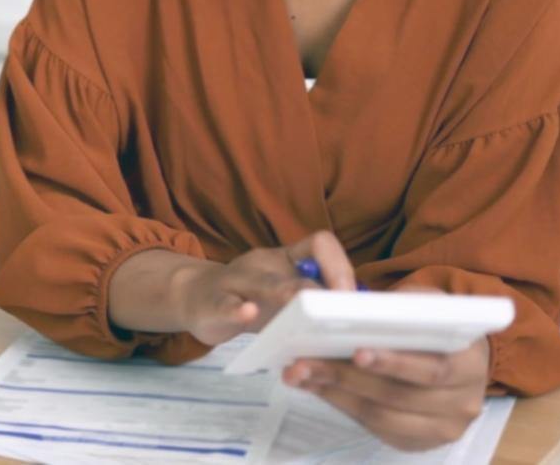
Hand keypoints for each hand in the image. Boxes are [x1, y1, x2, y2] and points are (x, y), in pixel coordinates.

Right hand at [174, 230, 353, 345]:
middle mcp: (263, 264)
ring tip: (298, 303)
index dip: (339, 266)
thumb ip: (316, 300)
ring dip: (283, 292)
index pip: (320, 244)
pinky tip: (246, 312)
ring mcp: (235, 281)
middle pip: (294, 267)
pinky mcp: (212, 304)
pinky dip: (236, 308)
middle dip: (319, 286)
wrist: (195, 298)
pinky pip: (225, 303)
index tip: (352, 298)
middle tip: (339, 306)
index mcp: (286, 259)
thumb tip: (364, 315)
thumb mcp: (284, 295)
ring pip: (261, 283)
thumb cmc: (250, 299)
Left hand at [282, 293, 491, 451]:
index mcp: (472, 364)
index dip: (394, 363)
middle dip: (346, 377)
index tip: (356, 351)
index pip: (432, 369)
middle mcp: (464, 404)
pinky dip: (343, 405)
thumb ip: (403, 308)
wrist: (459, 357)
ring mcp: (443, 429)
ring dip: (335, 393)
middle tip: (303, 362)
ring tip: (299, 374)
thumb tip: (351, 308)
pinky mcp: (419, 443)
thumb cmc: (438, 324)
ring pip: (381, 417)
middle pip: (398, 396)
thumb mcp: (429, 304)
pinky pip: (375, 429)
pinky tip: (317, 387)